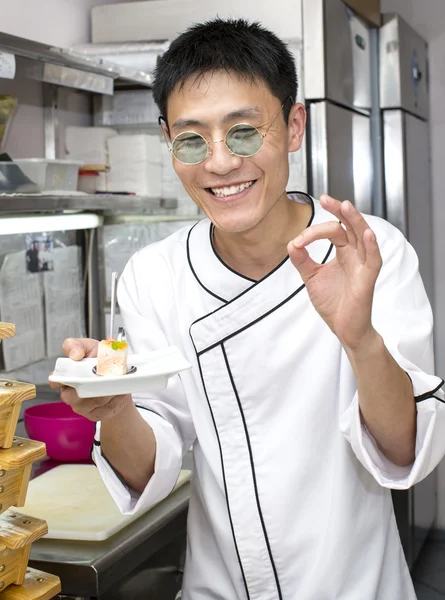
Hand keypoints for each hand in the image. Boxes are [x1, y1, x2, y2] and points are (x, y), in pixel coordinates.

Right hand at [49, 337, 131, 421]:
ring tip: (117, 380)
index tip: (75, 375)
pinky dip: (116, 398)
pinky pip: (105, 409)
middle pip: (72, 397)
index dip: (62, 379)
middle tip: (102, 377)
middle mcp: (70, 393)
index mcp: (66, 376)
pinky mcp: (96, 414)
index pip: (56, 381)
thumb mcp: (89, 346)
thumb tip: (74, 354)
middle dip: (89, 386)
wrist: (117, 377)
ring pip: (93, 402)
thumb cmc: (99, 360)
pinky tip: (119, 390)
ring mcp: (82, 407)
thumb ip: (77, 345)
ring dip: (106, 391)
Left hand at [287, 195, 382, 350]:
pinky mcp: (367, 279)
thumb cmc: (333, 303)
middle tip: (326, 199)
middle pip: (350, 226)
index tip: (297, 242)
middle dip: (339, 211)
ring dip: (355, 220)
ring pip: (363, 237)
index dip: (314, 232)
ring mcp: (363, 265)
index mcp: (344, 252)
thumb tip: (291, 243)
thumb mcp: (312, 278)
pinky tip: (366, 234)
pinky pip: (373, 259)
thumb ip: (302, 260)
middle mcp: (355, 255)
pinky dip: (371, 246)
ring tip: (345, 206)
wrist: (343, 328)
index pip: (333, 230)